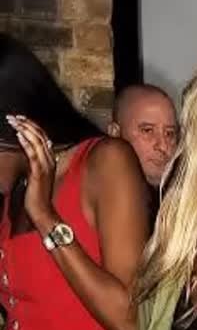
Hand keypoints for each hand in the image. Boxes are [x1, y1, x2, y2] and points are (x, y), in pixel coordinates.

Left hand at [6, 114, 57, 229]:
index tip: (20, 119)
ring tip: (14, 122)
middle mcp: (50, 161)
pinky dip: (26, 142)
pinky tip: (19, 134)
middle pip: (40, 135)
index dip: (32, 125)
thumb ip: (34, 162)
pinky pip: (33, 153)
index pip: (43, 137)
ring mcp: (45, 166)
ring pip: (37, 141)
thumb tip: (27, 151)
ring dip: (24, 129)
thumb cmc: (37, 196)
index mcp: (50, 160)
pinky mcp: (38, 173)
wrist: (43, 212)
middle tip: (13, 117)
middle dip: (26, 123)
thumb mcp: (36, 175)